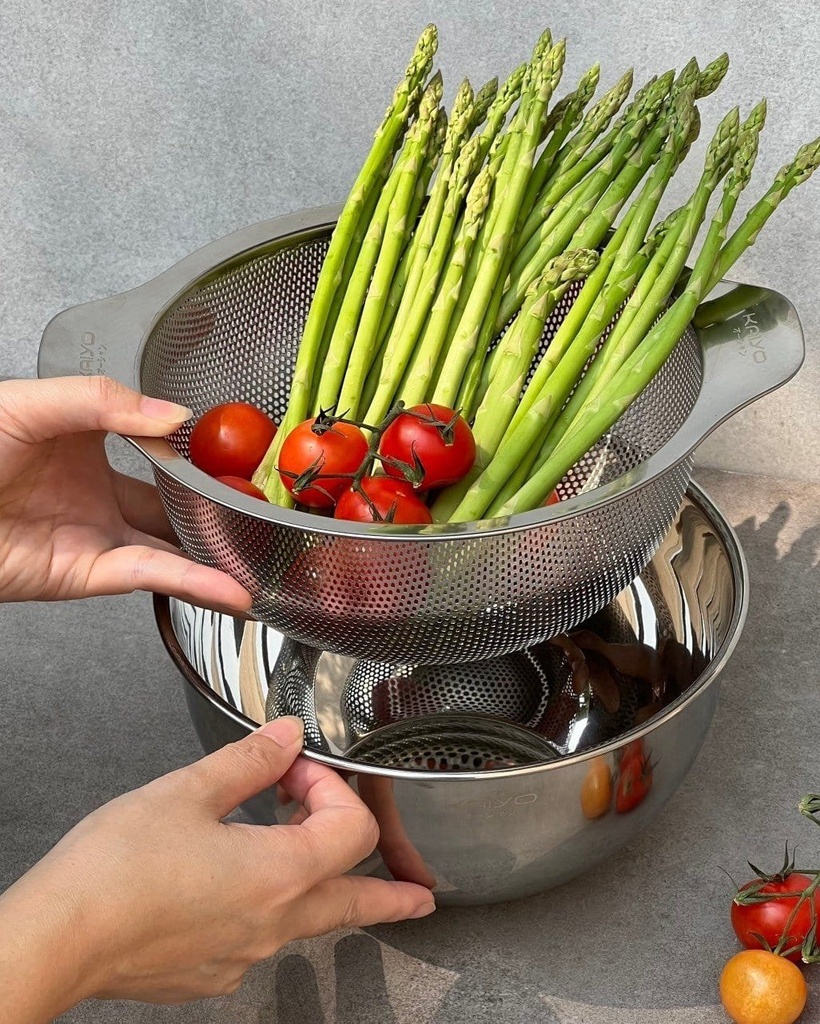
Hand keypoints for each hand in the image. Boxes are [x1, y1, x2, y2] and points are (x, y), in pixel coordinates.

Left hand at [0, 375, 249, 610]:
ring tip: (262, 562)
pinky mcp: (86, 573)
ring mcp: (94, 536)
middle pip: (170, 507)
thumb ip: (103, 401)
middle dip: (212, 513)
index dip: (195, 454)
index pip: (157, 451)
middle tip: (258, 514)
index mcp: (87, 448)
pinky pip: (149, 576)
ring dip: (215, 560)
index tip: (232, 455)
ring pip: (169, 549)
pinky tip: (228, 589)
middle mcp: (96, 496)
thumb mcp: (32, 403)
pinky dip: (193, 585)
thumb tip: (171, 415)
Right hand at [0, 717, 434, 1020]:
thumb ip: (251, 763)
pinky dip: (267, 910)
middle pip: (354, 904)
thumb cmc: (116, 870)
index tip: (296, 769)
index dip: (333, 789)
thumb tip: (288, 737)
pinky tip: (235, 889)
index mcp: (280, 873)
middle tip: (418, 897)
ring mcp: (243, 955)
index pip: (351, 830)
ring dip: (320, 889)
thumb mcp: (189, 792)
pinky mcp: (210, 972)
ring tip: (318, 870)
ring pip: (307, 922)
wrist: (59, 939)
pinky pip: (259, 941)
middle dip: (390, 895)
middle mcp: (273, 924)